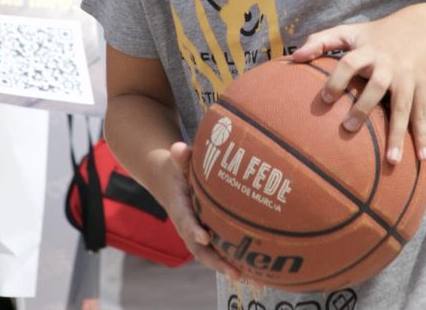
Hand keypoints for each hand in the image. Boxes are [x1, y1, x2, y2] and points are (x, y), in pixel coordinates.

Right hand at [161, 142, 241, 280]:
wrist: (168, 183)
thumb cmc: (178, 171)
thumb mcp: (178, 163)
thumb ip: (181, 157)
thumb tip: (178, 147)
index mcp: (180, 208)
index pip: (185, 220)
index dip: (193, 229)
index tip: (204, 237)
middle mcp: (188, 227)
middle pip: (199, 249)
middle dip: (216, 261)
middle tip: (235, 272)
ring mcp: (197, 235)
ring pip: (211, 255)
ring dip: (228, 267)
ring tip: (250, 278)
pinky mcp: (208, 237)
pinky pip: (220, 252)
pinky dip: (234, 262)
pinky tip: (257, 272)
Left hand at [290, 3, 425, 164]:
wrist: (421, 28)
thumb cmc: (376, 35)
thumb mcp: (349, 31)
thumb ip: (320, 40)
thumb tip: (294, 57)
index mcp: (369, 50)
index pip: (350, 63)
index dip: (337, 80)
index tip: (325, 100)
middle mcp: (389, 65)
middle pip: (377, 86)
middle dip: (364, 107)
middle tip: (348, 128)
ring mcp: (408, 79)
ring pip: (403, 107)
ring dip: (398, 134)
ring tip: (391, 160)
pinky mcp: (422, 89)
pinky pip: (421, 116)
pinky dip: (423, 137)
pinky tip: (422, 159)